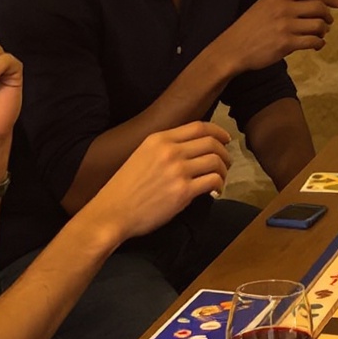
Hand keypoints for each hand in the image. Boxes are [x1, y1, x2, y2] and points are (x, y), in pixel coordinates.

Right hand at [88, 121, 232, 243]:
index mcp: (159, 139)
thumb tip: (190, 150)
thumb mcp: (141, 155)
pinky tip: (215, 191)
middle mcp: (170, 150)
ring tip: (220, 179)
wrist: (112, 212)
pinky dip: (219, 185)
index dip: (218, 131)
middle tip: (225, 163)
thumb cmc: (124, 188)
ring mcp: (177, 170)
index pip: (198, 126)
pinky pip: (213, 181)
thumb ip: (164, 149)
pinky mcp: (183, 191)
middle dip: (224, 152)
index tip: (225, 140)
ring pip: (215, 161)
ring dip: (223, 170)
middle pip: (211, 142)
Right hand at [222, 0, 337, 72]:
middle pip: (318, 6)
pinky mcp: (287, 43)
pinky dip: (319, 43)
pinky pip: (313, 41)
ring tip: (321, 34)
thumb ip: (283, 3)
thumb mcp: (263, 6)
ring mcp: (285, 26)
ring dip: (324, 30)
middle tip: (330, 19)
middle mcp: (283, 8)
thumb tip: (309, 4)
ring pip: (319, 24)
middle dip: (329, 13)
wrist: (232, 49)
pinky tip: (317, 45)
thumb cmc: (247, 29)